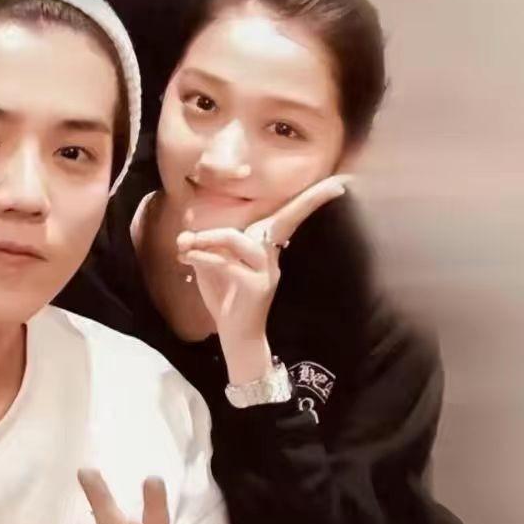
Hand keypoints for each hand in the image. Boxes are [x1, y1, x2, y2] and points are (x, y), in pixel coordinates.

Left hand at [177, 174, 348, 381]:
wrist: (235, 337)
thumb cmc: (226, 300)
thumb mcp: (213, 270)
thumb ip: (203, 250)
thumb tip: (184, 236)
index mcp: (265, 250)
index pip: (288, 219)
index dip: (311, 201)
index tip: (340, 185)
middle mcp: (271, 258)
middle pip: (284, 221)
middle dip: (304, 202)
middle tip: (303, 193)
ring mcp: (266, 273)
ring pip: (240, 240)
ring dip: (211, 237)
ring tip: (189, 242)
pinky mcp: (255, 288)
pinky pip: (226, 264)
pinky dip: (203, 258)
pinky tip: (189, 258)